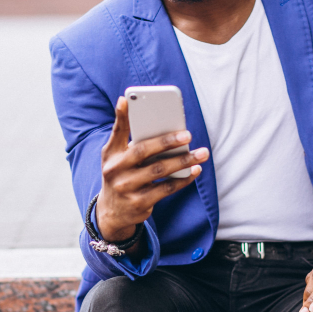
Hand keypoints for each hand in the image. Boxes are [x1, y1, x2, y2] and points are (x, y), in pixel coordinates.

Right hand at [97, 96, 209, 242]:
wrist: (112, 212)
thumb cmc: (122, 176)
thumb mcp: (118, 159)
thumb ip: (133, 142)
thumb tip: (160, 125)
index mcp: (111, 153)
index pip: (117, 131)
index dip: (120, 115)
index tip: (126, 99)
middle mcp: (115, 169)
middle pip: (143, 151)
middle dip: (167, 141)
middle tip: (188, 135)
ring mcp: (126, 187)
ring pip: (160, 170)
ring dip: (183, 161)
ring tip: (201, 154)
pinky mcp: (139, 203)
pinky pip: (166, 189)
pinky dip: (183, 179)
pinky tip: (194, 171)